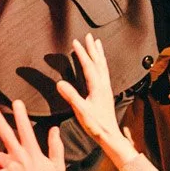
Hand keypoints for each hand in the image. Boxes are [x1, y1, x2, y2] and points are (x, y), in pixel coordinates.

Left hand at [0, 99, 64, 170]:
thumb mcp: (58, 166)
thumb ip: (55, 146)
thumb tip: (55, 130)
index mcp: (33, 153)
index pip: (26, 129)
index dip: (20, 115)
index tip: (16, 102)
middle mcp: (19, 157)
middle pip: (6, 135)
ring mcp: (8, 167)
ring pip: (0, 157)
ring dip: (5, 161)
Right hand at [55, 33, 131, 158]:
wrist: (109, 134)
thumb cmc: (95, 124)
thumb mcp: (81, 111)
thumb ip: (71, 97)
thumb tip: (59, 83)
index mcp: (97, 87)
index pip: (89, 66)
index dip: (82, 53)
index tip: (76, 42)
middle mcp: (104, 85)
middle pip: (98, 62)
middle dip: (92, 48)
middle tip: (89, 36)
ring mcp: (106, 88)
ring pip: (103, 66)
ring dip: (99, 54)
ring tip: (97, 43)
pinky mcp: (106, 92)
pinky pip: (104, 72)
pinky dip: (101, 63)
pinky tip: (99, 64)